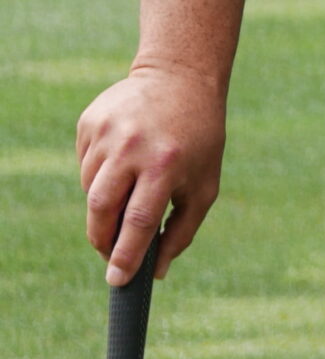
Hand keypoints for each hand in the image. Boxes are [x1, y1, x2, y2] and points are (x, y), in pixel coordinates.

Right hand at [76, 65, 226, 284]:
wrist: (180, 77)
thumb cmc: (198, 139)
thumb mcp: (204, 183)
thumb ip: (182, 230)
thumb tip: (157, 273)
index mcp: (166, 164)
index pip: (137, 221)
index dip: (125, 255)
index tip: (116, 280)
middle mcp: (132, 147)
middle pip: (102, 209)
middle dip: (103, 239)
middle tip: (111, 251)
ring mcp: (106, 132)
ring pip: (90, 188)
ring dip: (105, 203)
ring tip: (130, 188)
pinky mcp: (89, 122)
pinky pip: (85, 164)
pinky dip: (99, 174)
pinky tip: (123, 159)